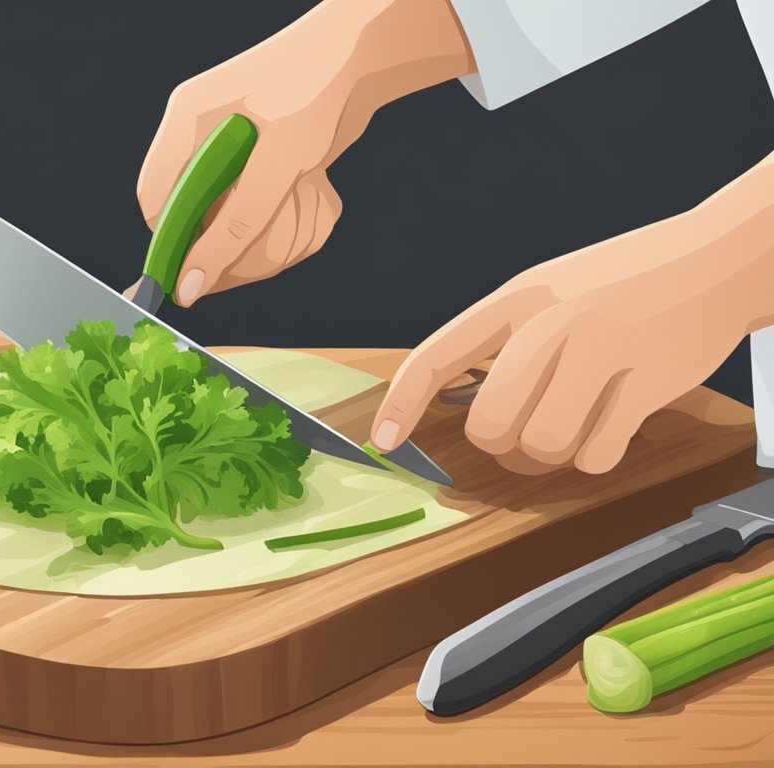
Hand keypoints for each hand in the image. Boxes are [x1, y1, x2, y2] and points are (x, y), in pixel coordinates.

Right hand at [136, 0, 472, 305]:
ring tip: (307, 198)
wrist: (368, 51)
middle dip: (239, 240)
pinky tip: (318, 191)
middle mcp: (203, 136)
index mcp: (186, 124)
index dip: (175, 247)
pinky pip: (267, 209)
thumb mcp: (274, 169)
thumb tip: (191, 286)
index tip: (201, 279)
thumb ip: (231, 231)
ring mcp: (236, 148)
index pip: (156, 203)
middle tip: (272, 246)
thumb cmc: (316, 92)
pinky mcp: (266, 158)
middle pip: (199, 219)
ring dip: (276, 228)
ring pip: (238, 219)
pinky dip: (294, 214)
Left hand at [371, 154, 773, 473]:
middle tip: (530, 434)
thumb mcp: (552, 289)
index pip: (438, 356)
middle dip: (505, 446)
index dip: (402, 403)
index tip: (385, 440)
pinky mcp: (647, 382)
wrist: (717, 260)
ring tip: (576, 426)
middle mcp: (552, 322)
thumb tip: (469, 410)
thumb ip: (507, 340)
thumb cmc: (624, 283)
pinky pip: (596, 456)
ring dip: (553, 455)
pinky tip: (612, 424)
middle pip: (491, 425)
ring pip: (543, 446)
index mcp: (518, 297)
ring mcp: (601, 351)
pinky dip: (598, 456)